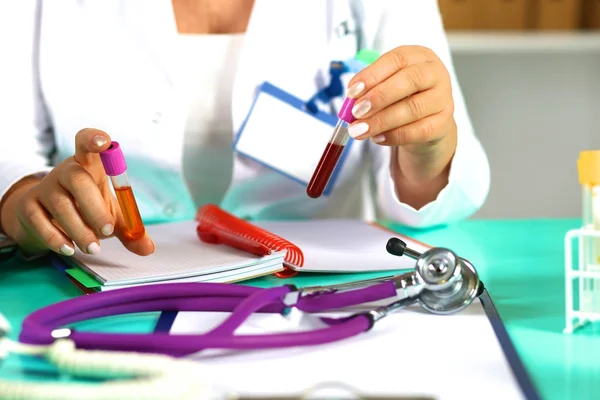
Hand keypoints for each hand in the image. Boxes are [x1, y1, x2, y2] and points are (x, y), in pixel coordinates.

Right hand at [0, 129, 154, 256]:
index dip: (94, 139)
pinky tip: (69, 248)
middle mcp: (65, 171)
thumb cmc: (86, 209)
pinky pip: (41, 221)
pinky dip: (57, 238)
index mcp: (88, 165)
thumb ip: (129, 229)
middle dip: (95, 208)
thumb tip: (148, 248)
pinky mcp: (29, 206)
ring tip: (93, 248)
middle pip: (78, 180)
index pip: (87, 144)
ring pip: (61, 205)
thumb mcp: (111, 216)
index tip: (104, 142)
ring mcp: (45, 188)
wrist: (47, 219)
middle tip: (108, 231)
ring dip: (80, 230)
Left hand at [345, 45, 455, 149]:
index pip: (396, 60)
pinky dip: (395, 136)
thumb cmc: (402, 97)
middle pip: (409, 81)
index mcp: (418, 56)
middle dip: (379, 97)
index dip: (372, 75)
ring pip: (413, 108)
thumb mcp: (386, 85)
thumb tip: (350, 102)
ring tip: (360, 130)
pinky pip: (420, 130)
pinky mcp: (444, 123)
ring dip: (382, 121)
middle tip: (356, 112)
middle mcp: (435, 73)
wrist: (427, 121)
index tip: (352, 92)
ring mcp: (443, 98)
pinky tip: (377, 138)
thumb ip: (369, 90)